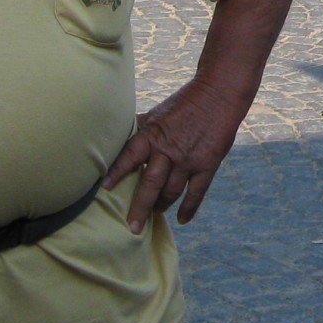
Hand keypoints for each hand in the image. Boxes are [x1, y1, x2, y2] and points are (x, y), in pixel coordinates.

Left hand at [105, 79, 247, 231]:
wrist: (218, 94)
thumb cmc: (185, 102)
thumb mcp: (158, 113)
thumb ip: (140, 129)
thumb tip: (117, 137)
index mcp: (153, 134)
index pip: (130, 156)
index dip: (117, 172)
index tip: (104, 188)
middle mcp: (169, 150)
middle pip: (150, 184)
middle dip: (140, 208)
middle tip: (132, 227)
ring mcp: (189, 159)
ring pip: (171, 191)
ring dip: (161, 206)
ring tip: (155, 214)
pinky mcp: (207, 164)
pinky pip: (196, 193)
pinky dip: (189, 208)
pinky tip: (181, 219)